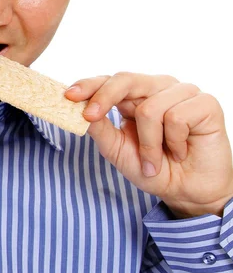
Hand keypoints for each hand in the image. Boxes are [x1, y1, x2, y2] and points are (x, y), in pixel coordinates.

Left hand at [65, 72, 232, 217]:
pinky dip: (175, 143)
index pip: (109, 81)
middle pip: (126, 79)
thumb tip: (78, 109)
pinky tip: (181, 151)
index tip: (68, 96)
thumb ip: (100, 128)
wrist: (188, 193)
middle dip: (104, 98)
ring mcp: (182, 92)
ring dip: (149, 144)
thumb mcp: (118, 150)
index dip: (89, 86)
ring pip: (150, 108)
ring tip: (156, 160)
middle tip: (90, 117)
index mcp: (136, 95)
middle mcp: (158, 88)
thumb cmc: (154, 169)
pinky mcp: (205, 103)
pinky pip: (177, 118)